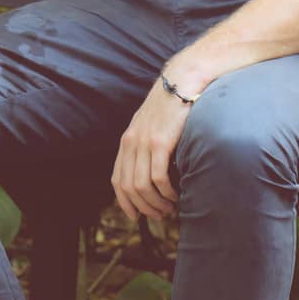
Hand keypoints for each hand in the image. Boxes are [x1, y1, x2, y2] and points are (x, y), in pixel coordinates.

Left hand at [110, 77, 193, 222]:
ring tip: (169, 209)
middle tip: (159, 216)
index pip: (118, 180)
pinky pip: (158, 177)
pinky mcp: (160, 142)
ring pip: (142, 186)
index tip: (136, 217)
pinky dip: (166, 193)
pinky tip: (176, 196)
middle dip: (143, 208)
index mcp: (127, 141)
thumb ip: (146, 147)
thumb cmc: (171, 107)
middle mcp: (131, 143)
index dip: (125, 202)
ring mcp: (144, 143)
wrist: (181, 82)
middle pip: (128, 187)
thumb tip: (152, 174)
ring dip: (156, 204)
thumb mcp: (151, 127)